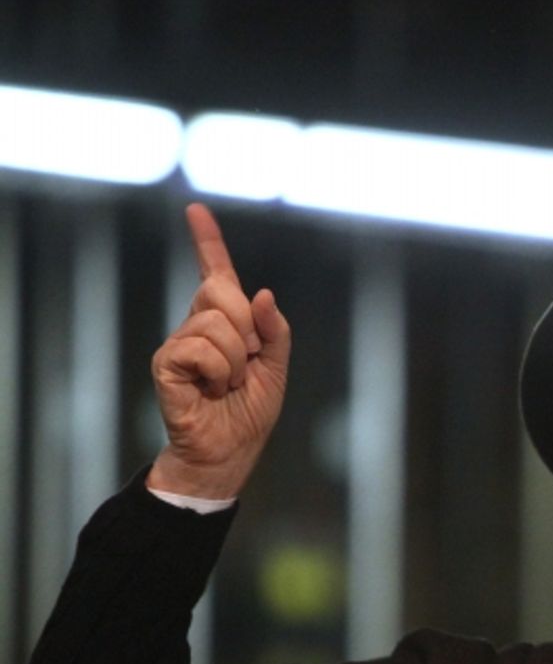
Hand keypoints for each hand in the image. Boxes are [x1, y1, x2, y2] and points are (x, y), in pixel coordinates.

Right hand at [147, 203, 290, 497]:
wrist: (228, 453)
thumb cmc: (248, 414)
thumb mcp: (275, 370)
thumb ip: (274, 332)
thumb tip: (262, 293)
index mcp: (225, 323)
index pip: (216, 274)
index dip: (207, 242)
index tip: (196, 210)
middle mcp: (197, 325)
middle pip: (221, 290)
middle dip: (246, 329)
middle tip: (244, 365)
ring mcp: (179, 342)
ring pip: (215, 324)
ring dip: (235, 361)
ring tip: (227, 385)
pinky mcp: (166, 363)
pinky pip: (200, 349)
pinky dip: (217, 372)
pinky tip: (210, 391)